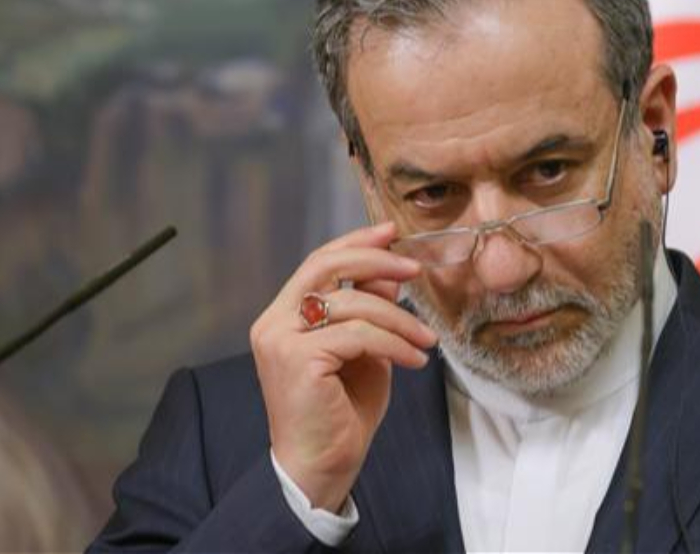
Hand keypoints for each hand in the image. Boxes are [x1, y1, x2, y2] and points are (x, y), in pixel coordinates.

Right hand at [250, 222, 437, 510]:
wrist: (321, 467)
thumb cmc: (342, 413)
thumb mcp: (364, 352)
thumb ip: (370, 311)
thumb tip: (392, 274)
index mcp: (283, 316)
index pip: (317, 262)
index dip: (356, 242)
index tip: (391, 231)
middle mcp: (273, 323)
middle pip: (325, 266)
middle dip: (376, 260)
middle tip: (415, 268)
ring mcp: (280, 340)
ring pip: (352, 304)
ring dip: (399, 319)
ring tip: (426, 340)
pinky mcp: (296, 360)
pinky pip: (358, 335)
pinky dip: (394, 344)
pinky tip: (414, 361)